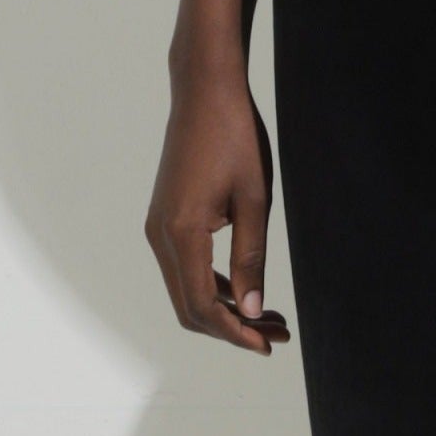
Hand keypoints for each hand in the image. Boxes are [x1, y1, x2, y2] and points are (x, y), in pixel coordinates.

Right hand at [145, 65, 290, 352]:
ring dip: (224, 309)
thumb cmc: (235, 137)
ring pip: (185, 290)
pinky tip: (246, 289)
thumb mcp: (255, 200)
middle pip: (189, 307)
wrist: (205, 91)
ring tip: (270, 318)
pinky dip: (212, 286)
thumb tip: (254, 310)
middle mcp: (159, 234)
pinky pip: (183, 267)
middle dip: (233, 328)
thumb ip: (252, 258)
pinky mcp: (164, 218)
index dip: (236, 333)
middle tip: (278, 335)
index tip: (269, 345)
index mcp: (181, 232)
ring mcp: (157, 227)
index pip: (203, 306)